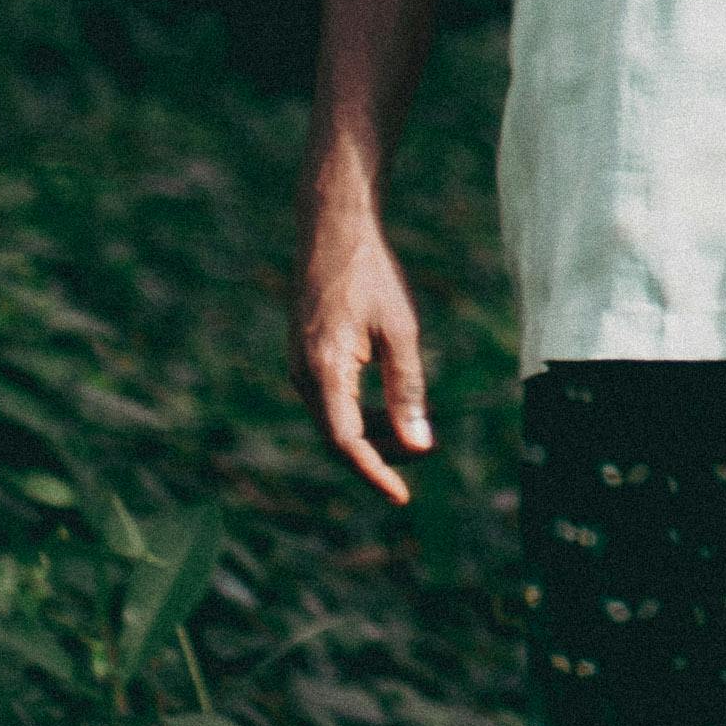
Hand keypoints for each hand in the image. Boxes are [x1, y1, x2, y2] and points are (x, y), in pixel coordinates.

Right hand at [292, 157, 433, 505]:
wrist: (333, 229)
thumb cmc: (370, 274)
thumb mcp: (399, 331)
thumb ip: (407, 389)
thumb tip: (419, 445)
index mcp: (324, 371)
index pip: (346, 443)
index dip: (374, 473)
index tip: (401, 496)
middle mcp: (303, 376)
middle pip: (339, 438)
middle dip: (380, 454)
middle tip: (423, 454)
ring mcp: (301, 368)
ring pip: (335, 422)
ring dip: (372, 434)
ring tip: (414, 431)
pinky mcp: (307, 359)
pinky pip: (332, 402)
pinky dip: (361, 413)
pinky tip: (391, 406)